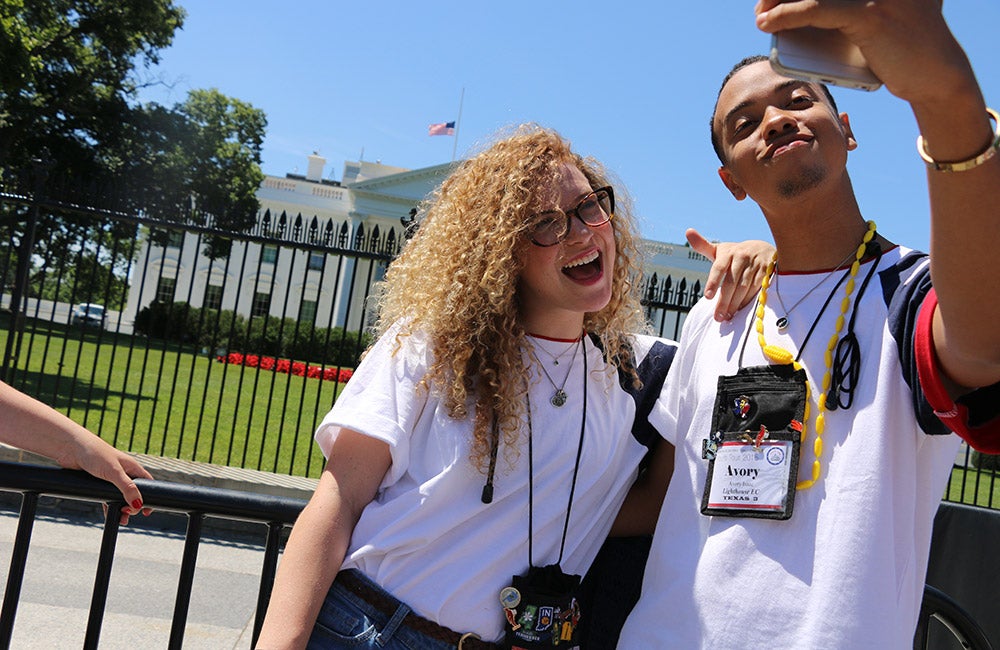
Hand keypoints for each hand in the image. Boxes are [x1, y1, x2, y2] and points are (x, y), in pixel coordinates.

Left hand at [59, 436, 152, 524]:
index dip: (150, 497)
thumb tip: (138, 504)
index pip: (147, 483)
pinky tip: (109, 514)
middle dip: (133, 506)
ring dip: (122, 509)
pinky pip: (107, 498)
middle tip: (127, 513)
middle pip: (134, 493)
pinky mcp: (98, 483)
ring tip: (120, 519)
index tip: (147, 511)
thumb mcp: (114, 472)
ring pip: (120, 497)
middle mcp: (123, 473)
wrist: (70, 448)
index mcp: (132, 467)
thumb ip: (127, 487)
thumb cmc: (95, 454)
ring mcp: (110, 478)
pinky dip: (109, 507)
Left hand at [687, 228, 773, 321]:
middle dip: (724, 301)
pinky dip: (749, 300)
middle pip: (731, 282)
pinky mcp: (768, 271)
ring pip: (744, 287)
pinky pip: (757, 288)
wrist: (762, 248)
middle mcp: (742, 256)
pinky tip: (741, 310)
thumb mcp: (720, 250)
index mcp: (728, 252)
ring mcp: (756, 263)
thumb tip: (688, 231)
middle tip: (718, 317)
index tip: (707, 297)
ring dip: (735, 304)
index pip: (719, 268)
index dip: (713, 282)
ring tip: (727, 316)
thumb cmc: (735, 254)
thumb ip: (703, 246)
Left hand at [754, 0, 976, 106]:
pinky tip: (767, 23)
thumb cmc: (900, 49)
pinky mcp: (871, 14)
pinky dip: (787, 15)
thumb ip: (849, 7)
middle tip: (762, 5)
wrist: (936, 76)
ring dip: (778, 0)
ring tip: (761, 15)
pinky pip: (818, 10)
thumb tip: (796, 8)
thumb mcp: (874, 18)